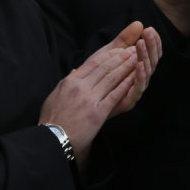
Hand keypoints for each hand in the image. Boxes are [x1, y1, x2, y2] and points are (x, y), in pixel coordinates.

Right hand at [39, 44, 138, 169]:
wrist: (53, 140)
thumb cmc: (52, 119)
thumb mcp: (54, 96)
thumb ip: (66, 82)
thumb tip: (75, 70)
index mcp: (70, 82)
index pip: (92, 63)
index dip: (108, 55)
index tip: (119, 50)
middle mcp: (80, 88)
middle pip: (104, 68)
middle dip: (121, 57)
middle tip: (132, 50)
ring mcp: (89, 100)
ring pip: (111, 78)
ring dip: (126, 67)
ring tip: (137, 59)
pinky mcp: (98, 112)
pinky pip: (115, 95)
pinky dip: (125, 85)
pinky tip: (134, 78)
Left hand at [103, 21, 162, 116]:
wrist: (79, 104)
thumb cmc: (95, 78)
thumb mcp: (108, 54)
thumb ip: (124, 40)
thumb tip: (139, 23)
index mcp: (138, 67)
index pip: (152, 52)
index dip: (153, 41)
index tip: (150, 29)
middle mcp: (140, 78)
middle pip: (152, 60)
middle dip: (151, 45)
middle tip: (148, 32)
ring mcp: (135, 90)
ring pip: (147, 72)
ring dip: (145, 56)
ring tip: (141, 44)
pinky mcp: (128, 101)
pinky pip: (138, 88)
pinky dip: (140, 76)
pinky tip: (139, 64)